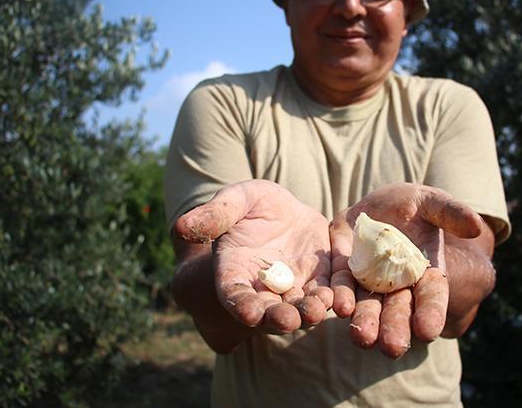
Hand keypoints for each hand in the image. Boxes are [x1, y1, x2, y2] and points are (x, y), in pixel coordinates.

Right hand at [174, 179, 332, 333]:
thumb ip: (214, 215)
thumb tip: (181, 227)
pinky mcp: (320, 281)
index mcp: (235, 272)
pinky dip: (334, 299)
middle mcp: (263, 288)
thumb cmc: (251, 204)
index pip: (233, 295)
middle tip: (287, 320)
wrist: (285, 209)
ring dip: (308, 313)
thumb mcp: (235, 201)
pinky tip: (341, 301)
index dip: (240, 305)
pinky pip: (328, 294)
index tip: (248, 313)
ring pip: (299, 308)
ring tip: (317, 310)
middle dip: (277, 318)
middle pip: (268, 311)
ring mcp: (293, 288)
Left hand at [329, 183, 482, 357]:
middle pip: (397, 310)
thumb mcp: (433, 204)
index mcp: (425, 273)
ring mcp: (367, 279)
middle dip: (395, 328)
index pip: (431, 298)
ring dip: (364, 321)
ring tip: (362, 337)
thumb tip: (476, 225)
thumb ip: (451, 213)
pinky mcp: (342, 267)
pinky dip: (339, 295)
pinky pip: (340, 284)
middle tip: (392, 347)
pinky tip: (338, 306)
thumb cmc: (416, 206)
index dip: (431, 313)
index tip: (427, 330)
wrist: (380, 203)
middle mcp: (396, 284)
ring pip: (366, 304)